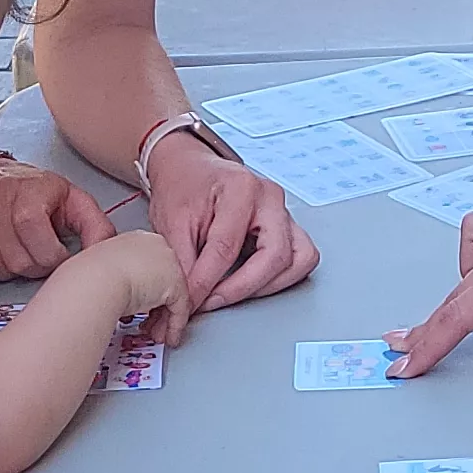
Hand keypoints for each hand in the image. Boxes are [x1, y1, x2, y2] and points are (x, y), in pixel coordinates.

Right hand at [0, 161, 114, 280]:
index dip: (53, 255)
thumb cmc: (30, 189)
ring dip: (12, 268)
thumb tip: (109, 252)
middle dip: (35, 265)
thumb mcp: (70, 197)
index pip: (37, 236)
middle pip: (19, 260)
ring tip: (19, 251)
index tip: (60, 253)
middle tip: (39, 252)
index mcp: (28, 190)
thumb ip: (94, 224)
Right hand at [99, 229, 195, 346]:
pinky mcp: (176, 282)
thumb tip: (124, 296)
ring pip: (172, 295)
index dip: (145, 291)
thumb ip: (117, 279)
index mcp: (136, 239)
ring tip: (153, 333)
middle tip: (148, 324)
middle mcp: (155, 245)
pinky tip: (167, 337)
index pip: (149, 267)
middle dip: (157, 307)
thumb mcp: (103, 272)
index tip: (138, 309)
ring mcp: (168, 262)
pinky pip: (180, 308)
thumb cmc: (88, 277)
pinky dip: (174, 326)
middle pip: (163, 280)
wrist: (95, 280)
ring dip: (164, 319)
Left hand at [144, 141, 317, 310]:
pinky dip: (280, 277)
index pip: (226, 247)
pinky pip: (300, 258)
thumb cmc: (183, 188)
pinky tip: (251, 280)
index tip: (192, 302)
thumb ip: (183, 262)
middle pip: (275, 256)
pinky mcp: (289, 226)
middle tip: (212, 301)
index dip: (206, 282)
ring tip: (232, 292)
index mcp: (240, 187)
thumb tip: (190, 298)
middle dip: (242, 288)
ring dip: (267, 285)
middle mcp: (270, 198)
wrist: (190, 170)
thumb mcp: (172, 222)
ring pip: (298, 260)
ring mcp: (284, 211)